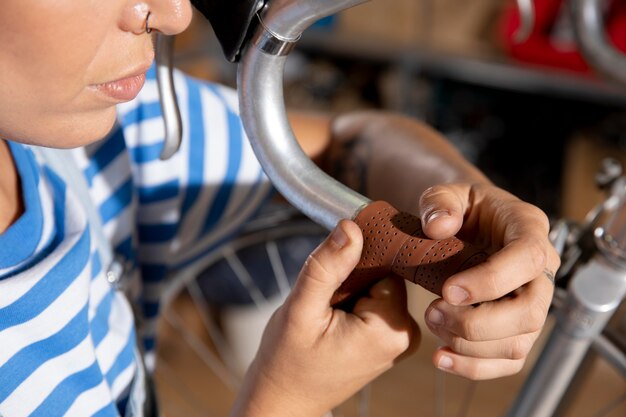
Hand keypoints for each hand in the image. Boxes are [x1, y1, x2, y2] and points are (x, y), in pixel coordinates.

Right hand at [229, 220, 419, 416]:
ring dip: (351, 287)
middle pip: (384, 273)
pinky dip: (354, 300)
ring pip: (377, 285)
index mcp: (392, 327)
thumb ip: (326, 267)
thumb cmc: (287, 361)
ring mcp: (399, 338)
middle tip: (324, 299)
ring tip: (327, 311)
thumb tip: (351, 226)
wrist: (284, 399)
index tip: (333, 268)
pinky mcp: (388, 338)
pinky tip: (334, 317)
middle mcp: (406, 334)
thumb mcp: (301, 310)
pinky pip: (375, 300)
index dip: (358, 258)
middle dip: (352, 275)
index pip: (388, 264)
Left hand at [418, 182, 559, 379]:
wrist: (469, 224)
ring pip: (518, 342)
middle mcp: (539, 272)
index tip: (448, 290)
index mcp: (529, 230)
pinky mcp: (517, 329)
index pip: (528, 260)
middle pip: (528, 312)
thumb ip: (440, 202)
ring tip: (432, 323)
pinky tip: (441, 358)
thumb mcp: (449, 193)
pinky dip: (474, 367)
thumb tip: (438, 227)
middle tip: (433, 312)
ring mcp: (532, 304)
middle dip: (476, 322)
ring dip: (470, 346)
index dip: (491, 281)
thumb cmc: (463, 208)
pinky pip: (508, 361)